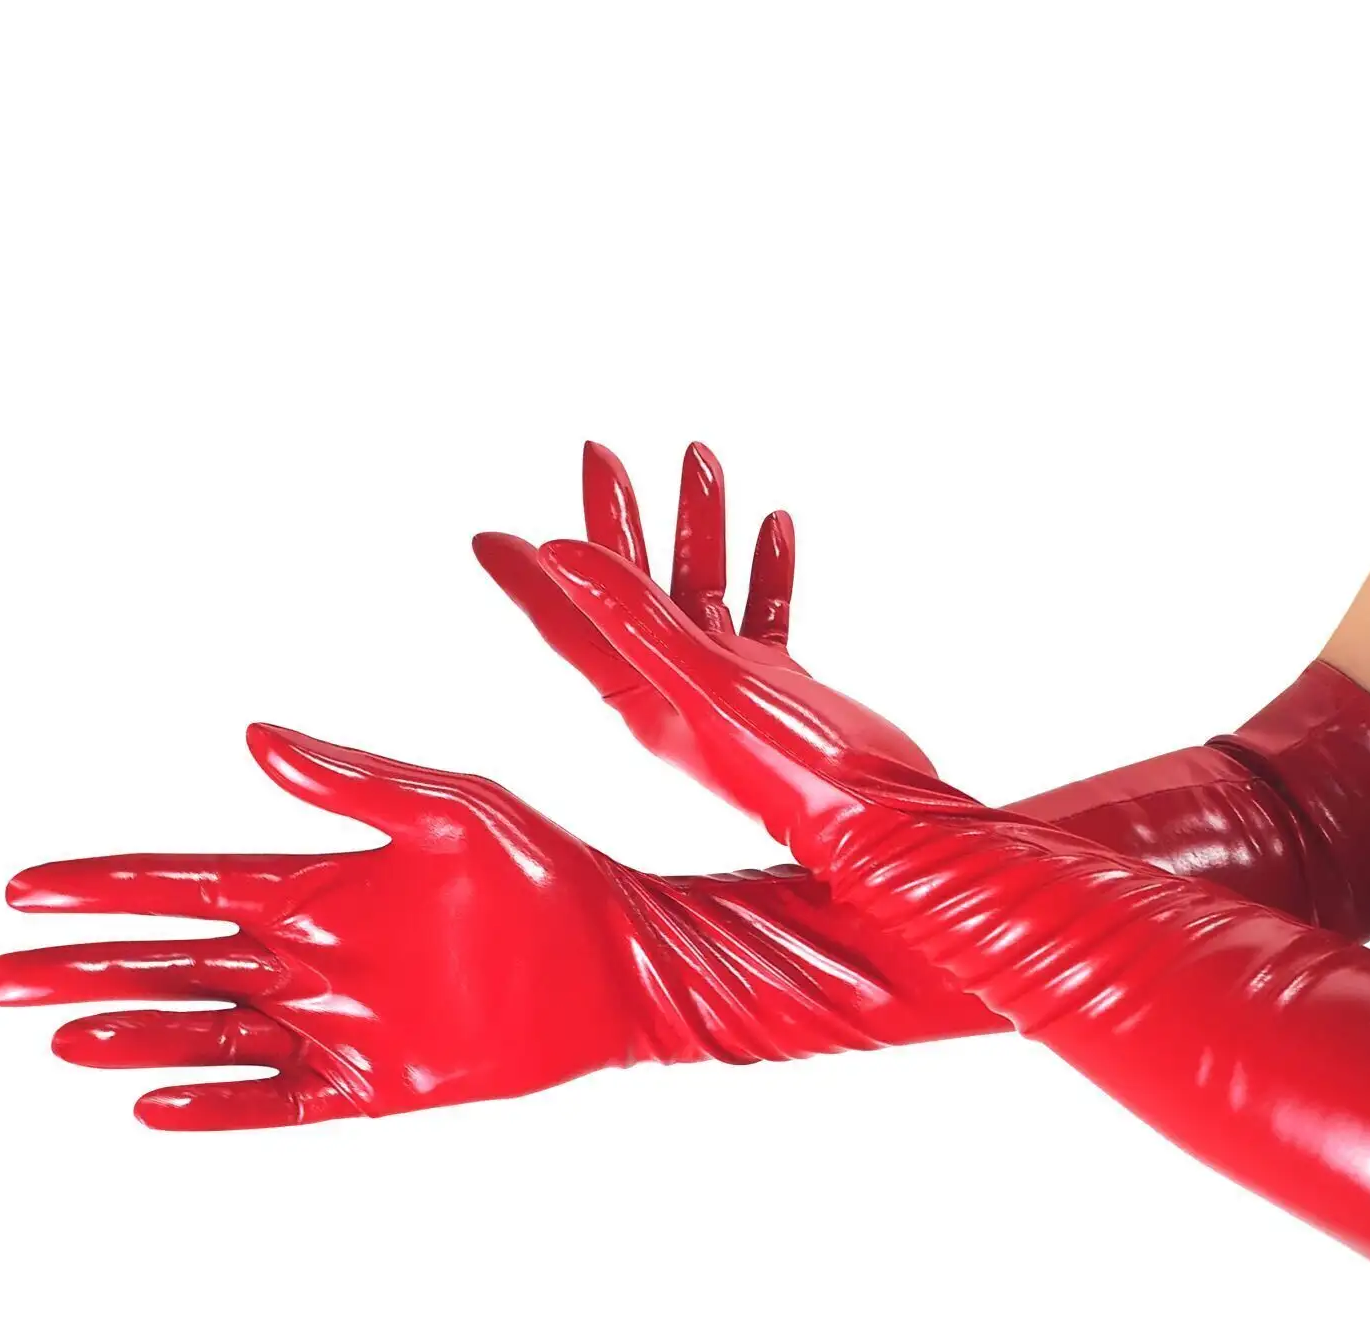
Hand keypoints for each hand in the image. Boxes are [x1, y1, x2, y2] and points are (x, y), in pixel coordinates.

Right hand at [0, 726, 677, 1128]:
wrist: (620, 960)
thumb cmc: (544, 872)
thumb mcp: (451, 810)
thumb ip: (352, 782)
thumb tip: (253, 735)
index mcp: (319, 883)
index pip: (186, 884)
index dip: (106, 885)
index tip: (26, 884)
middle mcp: (312, 954)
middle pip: (172, 962)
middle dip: (82, 965)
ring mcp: (339, 1022)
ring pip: (210, 1033)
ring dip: (136, 1031)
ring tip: (62, 1034)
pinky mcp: (377, 1082)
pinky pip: (280, 1100)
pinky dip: (218, 1106)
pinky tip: (152, 1104)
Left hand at [474, 441, 811, 796]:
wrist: (882, 822)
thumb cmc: (798, 773)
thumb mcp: (710, 686)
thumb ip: (637, 620)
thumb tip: (562, 557)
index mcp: (648, 697)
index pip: (571, 624)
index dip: (528, 578)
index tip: (487, 536)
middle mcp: (681, 690)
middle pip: (635, 591)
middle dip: (618, 519)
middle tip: (598, 454)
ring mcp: (733, 687)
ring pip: (704, 589)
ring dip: (699, 526)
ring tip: (700, 458)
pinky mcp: (782, 688)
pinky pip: (763, 614)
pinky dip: (765, 569)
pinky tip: (773, 524)